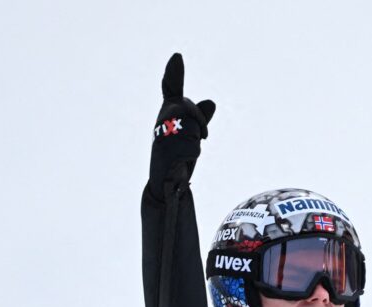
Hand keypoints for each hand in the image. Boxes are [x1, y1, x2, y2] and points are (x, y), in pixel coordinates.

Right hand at [148, 53, 215, 197]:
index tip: (177, 57)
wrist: (166, 183)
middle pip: (189, 109)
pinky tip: (181, 161)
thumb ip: (199, 118)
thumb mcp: (192, 135)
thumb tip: (211, 102)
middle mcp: (160, 120)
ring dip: (196, 144)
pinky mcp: (164, 151)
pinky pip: (193, 148)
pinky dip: (192, 156)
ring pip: (193, 131)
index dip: (174, 73)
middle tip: (201, 138)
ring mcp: (160, 135)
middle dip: (200, 124)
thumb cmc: (179, 157)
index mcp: (166, 113)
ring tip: (184, 153)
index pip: (170, 88)